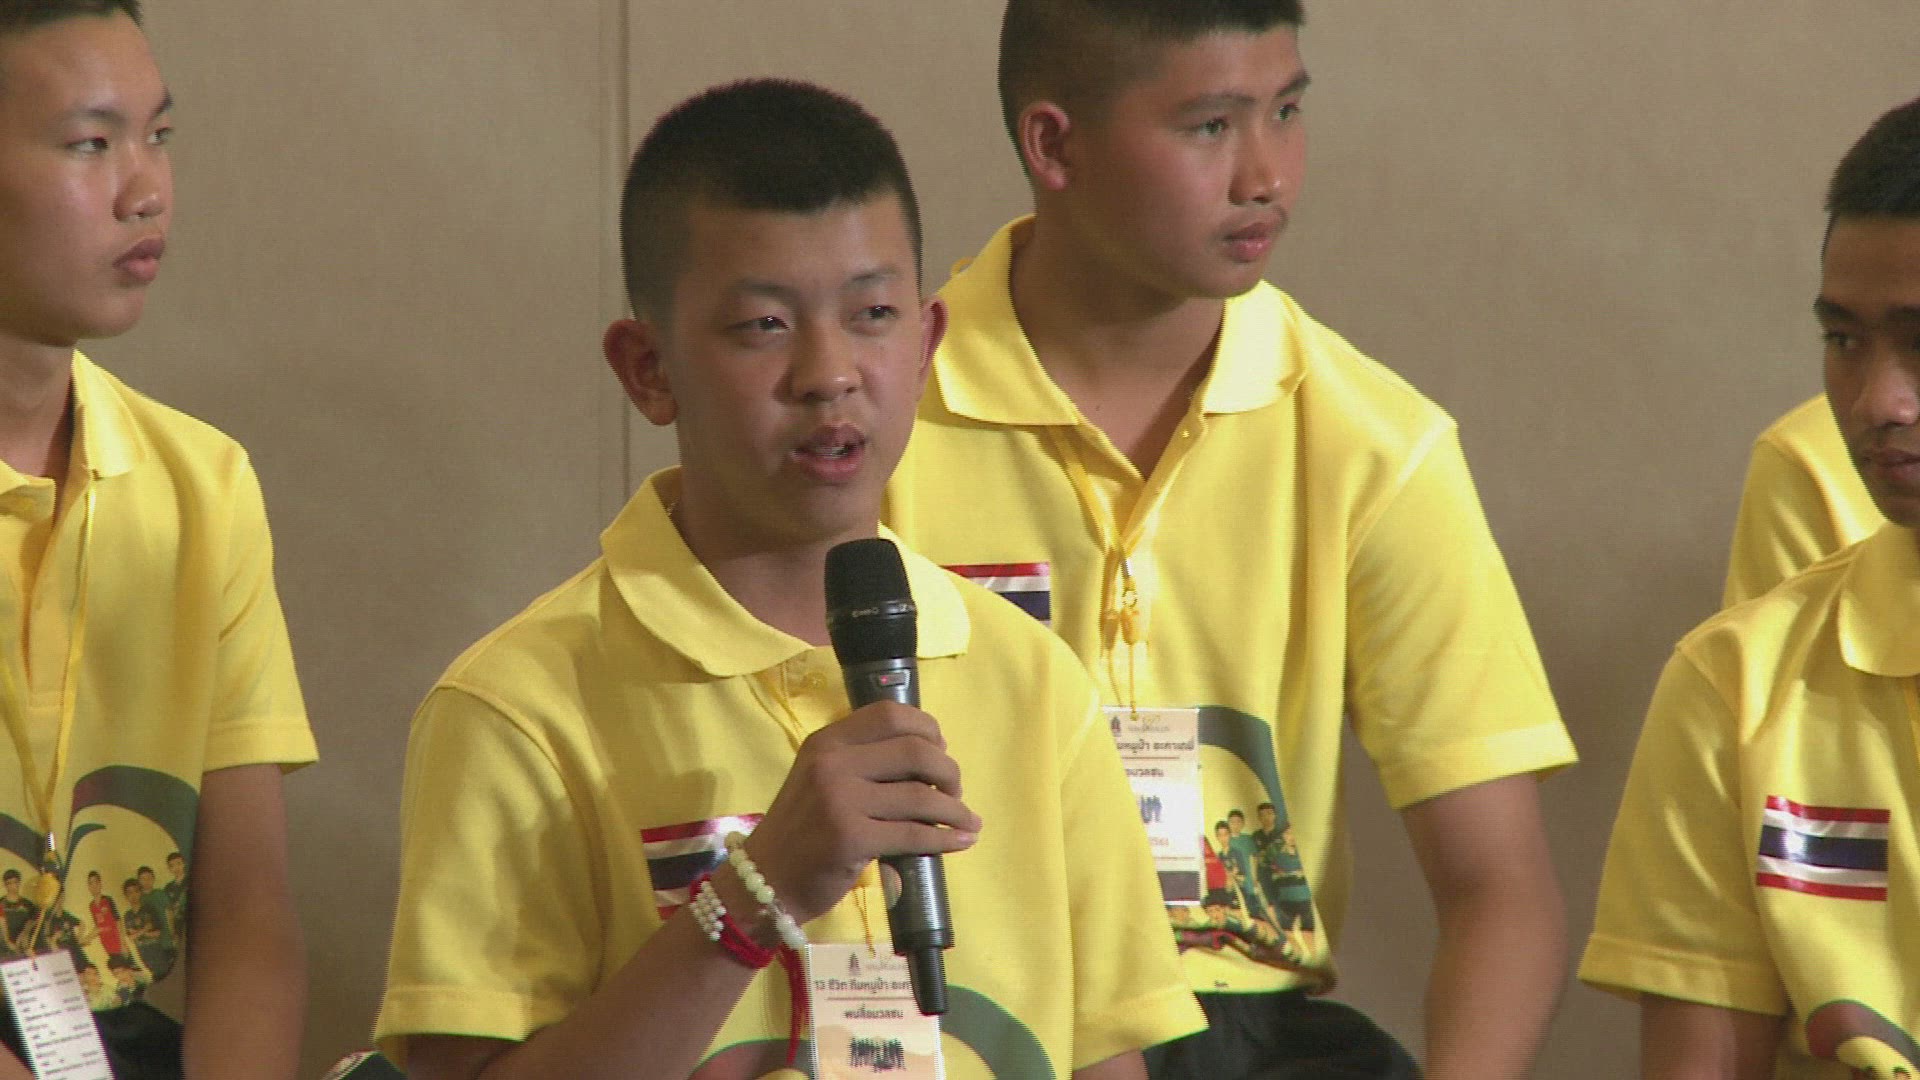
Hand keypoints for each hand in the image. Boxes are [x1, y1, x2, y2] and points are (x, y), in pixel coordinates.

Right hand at [744, 701, 981, 923]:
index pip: (890, 715)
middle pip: (915, 751)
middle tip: (955, 791)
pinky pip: (914, 834)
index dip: (927, 728)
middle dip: (948, 771)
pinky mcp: (851, 839)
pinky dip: (946, 839)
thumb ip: (862, 762)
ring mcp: (840, 801)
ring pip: (920, 796)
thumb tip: (931, 759)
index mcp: (827, 742)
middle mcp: (832, 763)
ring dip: (954, 809)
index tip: (941, 750)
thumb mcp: (821, 780)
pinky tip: (961, 841)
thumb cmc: (801, 831)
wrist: (766, 883)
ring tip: (967, 820)